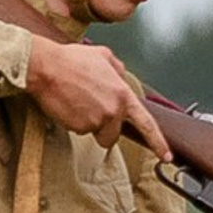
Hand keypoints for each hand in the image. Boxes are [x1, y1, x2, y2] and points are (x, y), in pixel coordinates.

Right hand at [25, 35, 170, 158]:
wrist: (45, 66)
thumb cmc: (71, 60)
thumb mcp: (103, 56)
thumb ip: (117, 69)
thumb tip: (121, 77)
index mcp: (123, 95)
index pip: (146, 124)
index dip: (158, 142)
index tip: (166, 156)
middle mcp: (113, 111)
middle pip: (112, 134)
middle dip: (103, 128)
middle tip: (88, 109)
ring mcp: (96, 121)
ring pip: (93, 131)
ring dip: (85, 122)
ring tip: (75, 101)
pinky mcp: (78, 127)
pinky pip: (76, 129)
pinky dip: (71, 120)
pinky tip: (66, 104)